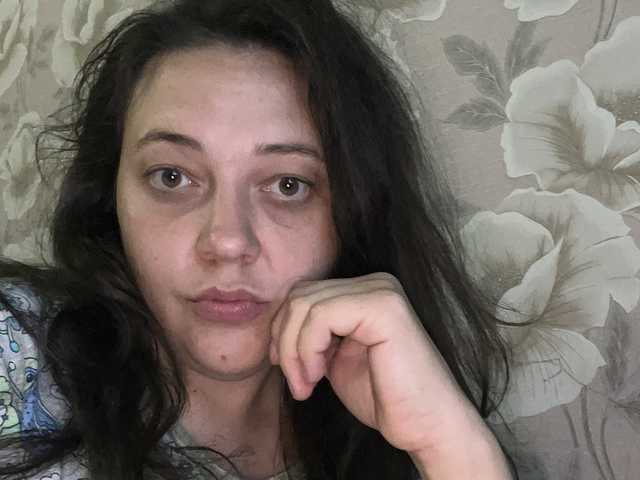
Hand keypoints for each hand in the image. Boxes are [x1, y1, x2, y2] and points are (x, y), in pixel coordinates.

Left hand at [269, 272, 486, 455]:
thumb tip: (274, 322)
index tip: (288, 370)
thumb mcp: (335, 356)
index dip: (283, 331)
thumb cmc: (384, 397)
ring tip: (306, 385)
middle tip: (298, 383)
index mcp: (365, 291)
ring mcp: (381, 291)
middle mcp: (376, 282)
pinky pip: (321, 316)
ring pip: (305, 304)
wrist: (426, 426)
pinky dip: (307, 349)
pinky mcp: (382, 307)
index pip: (304, 293)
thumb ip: (312, 333)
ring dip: (294, 352)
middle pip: (300, 295)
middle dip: (285, 342)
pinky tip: (319, 376)